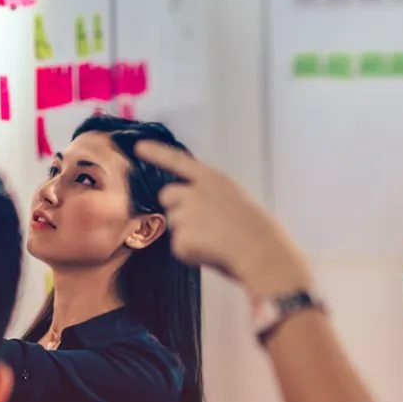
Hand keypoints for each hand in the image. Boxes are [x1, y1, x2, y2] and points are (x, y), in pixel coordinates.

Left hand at [134, 141, 313, 296]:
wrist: (263, 254)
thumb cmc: (259, 232)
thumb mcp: (237, 201)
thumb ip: (212, 199)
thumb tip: (193, 212)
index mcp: (214, 179)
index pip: (179, 161)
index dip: (157, 153)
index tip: (139, 147)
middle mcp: (195, 192)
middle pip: (167, 196)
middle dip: (176, 208)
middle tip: (203, 225)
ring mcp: (185, 215)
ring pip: (173, 224)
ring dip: (187, 233)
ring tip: (216, 242)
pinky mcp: (180, 239)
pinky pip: (178, 248)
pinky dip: (192, 254)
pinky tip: (212, 254)